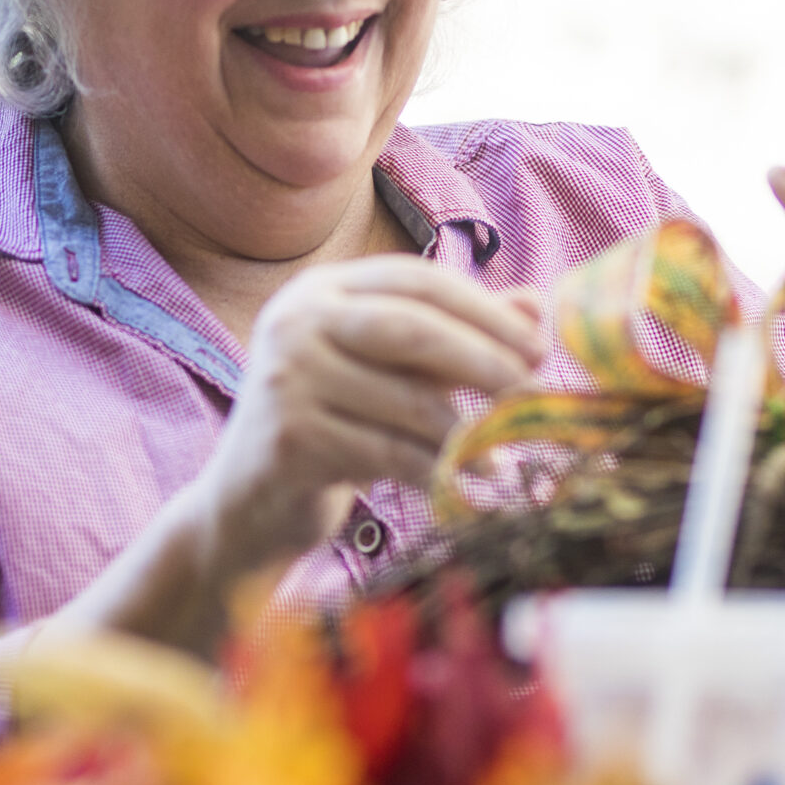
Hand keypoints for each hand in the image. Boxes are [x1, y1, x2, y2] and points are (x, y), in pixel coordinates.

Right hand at [194, 256, 544, 570]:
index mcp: (319, 291)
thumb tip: (536, 305)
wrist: (247, 505)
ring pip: (405, 399)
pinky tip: (463, 481)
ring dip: (464, 429)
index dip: (484, 310)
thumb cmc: (331, 427)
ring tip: (498, 450)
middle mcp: (294, 322)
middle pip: (410, 328)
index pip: (416, 280)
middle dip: (484, 359)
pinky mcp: (290, 439)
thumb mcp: (390, 372)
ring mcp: (285, 379)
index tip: (537, 345)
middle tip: (533, 391)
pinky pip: (388, 451)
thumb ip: (454, 335)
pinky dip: (436, 469)